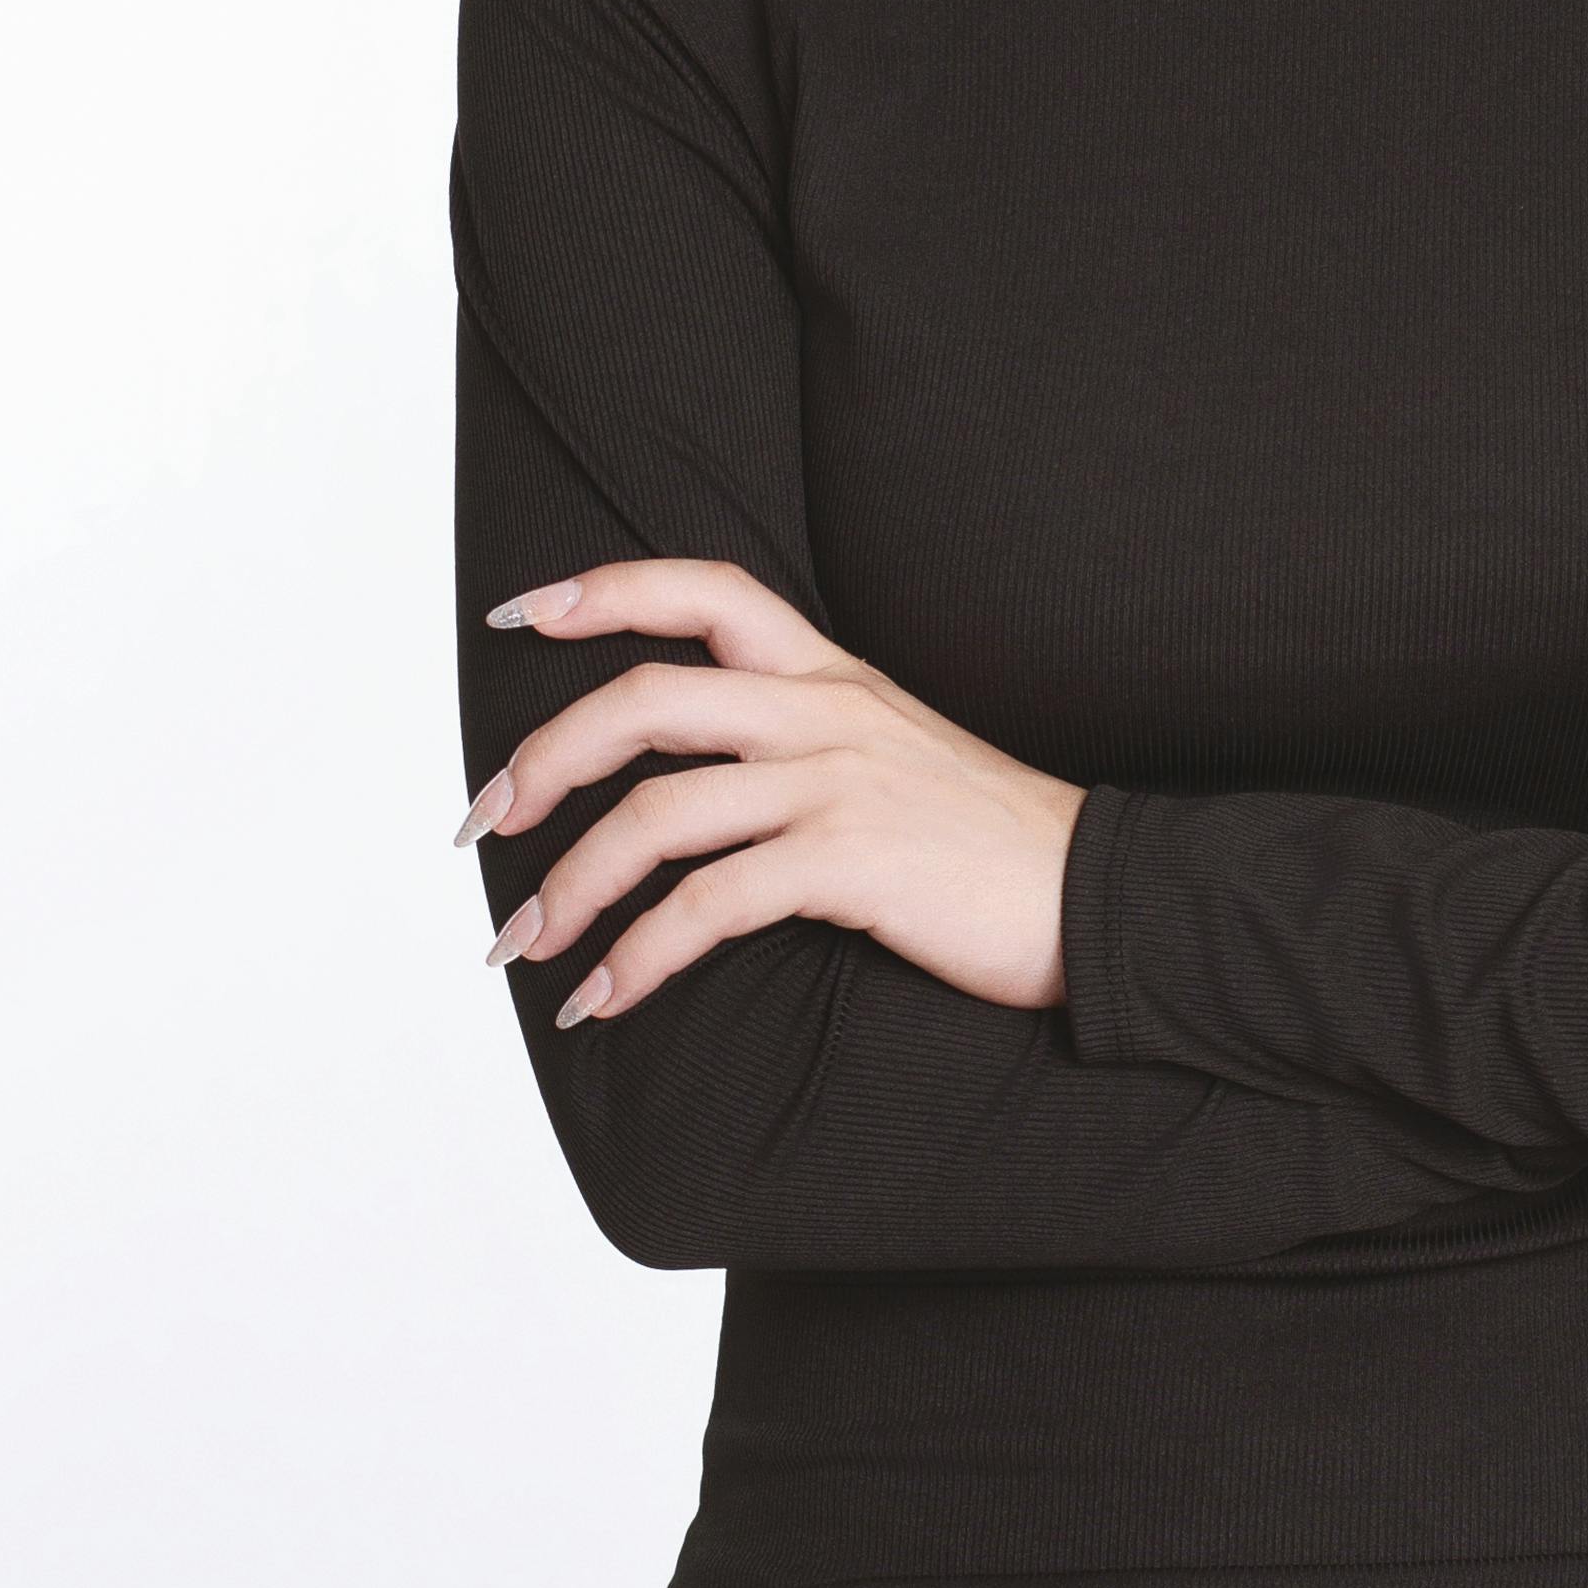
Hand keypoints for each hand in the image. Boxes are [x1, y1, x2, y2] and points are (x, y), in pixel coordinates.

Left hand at [456, 561, 1085, 1023]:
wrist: (1101, 895)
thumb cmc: (994, 843)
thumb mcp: (898, 755)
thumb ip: (807, 743)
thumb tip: (701, 785)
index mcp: (834, 676)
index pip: (704, 592)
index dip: (604, 591)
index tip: (521, 615)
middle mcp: (826, 713)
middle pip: (642, 703)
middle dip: (541, 764)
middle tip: (485, 824)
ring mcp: (837, 785)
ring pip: (657, 816)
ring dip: (570, 888)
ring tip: (526, 946)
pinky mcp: (850, 865)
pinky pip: (709, 906)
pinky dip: (640, 956)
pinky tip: (608, 996)